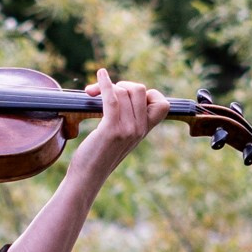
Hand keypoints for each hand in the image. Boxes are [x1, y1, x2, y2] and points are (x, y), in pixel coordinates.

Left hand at [64, 67, 167, 186]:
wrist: (88, 175)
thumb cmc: (99, 154)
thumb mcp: (121, 136)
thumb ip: (128, 118)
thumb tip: (120, 91)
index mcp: (145, 130)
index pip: (162, 104)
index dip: (147, 94)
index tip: (128, 97)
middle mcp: (139, 129)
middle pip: (139, 89)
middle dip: (122, 85)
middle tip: (106, 94)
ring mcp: (127, 129)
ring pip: (124, 91)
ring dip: (107, 86)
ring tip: (93, 93)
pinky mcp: (111, 129)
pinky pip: (111, 98)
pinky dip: (104, 83)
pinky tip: (100, 75)